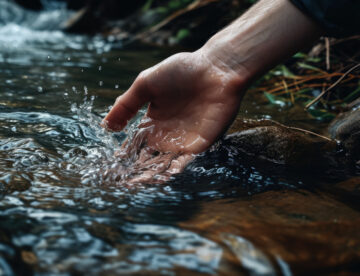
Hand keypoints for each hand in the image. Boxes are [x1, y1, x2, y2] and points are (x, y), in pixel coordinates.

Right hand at [103, 51, 245, 181]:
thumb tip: (105, 126)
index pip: (135, 144)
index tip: (111, 168)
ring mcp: (183, 140)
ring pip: (165, 163)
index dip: (124, 156)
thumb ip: (126, 105)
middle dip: (136, 171)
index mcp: (153, 121)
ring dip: (152, 175)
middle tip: (122, 182)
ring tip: (137, 184)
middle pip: (148, 159)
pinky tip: (163, 177)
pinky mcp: (200, 144)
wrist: (215, 70)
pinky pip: (185, 161)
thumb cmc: (181, 72)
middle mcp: (166, 134)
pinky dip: (175, 170)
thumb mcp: (145, 84)